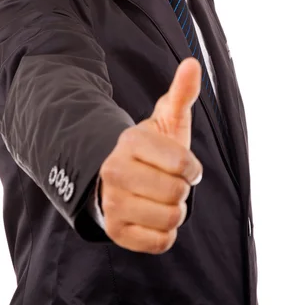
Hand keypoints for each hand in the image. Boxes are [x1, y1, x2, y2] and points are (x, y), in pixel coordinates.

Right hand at [99, 57, 202, 253]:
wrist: (122, 178)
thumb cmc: (154, 150)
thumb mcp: (168, 120)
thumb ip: (182, 93)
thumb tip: (193, 62)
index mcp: (130, 142)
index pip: (181, 164)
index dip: (191, 168)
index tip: (185, 166)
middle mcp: (114, 171)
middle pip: (176, 194)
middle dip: (182, 190)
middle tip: (170, 182)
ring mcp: (112, 202)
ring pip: (170, 219)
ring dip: (175, 212)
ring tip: (162, 198)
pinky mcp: (115, 231)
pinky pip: (160, 242)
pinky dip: (166, 233)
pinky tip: (154, 217)